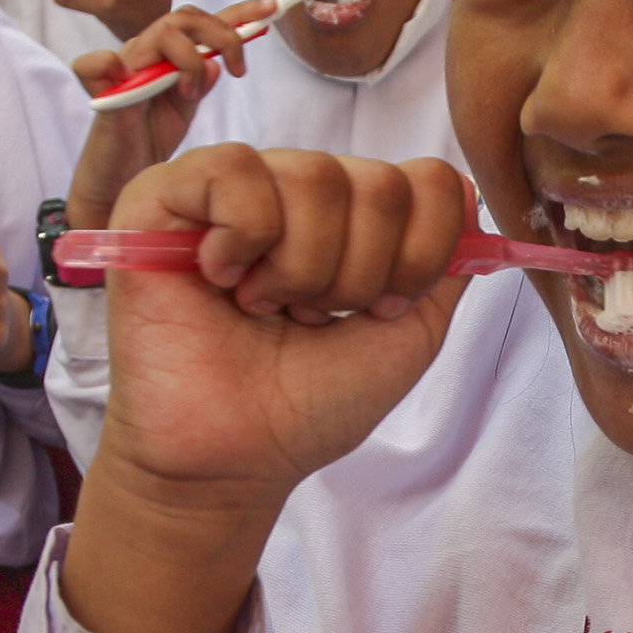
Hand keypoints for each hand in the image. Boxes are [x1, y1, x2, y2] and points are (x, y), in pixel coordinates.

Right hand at [65, 8, 262, 229]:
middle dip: (222, 35)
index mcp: (170, 55)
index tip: (271, 8)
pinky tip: (124, 77)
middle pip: (185, 18)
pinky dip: (105, 63)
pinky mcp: (103, 95)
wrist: (121, 178)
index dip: (238, 12)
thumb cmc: (148, 138)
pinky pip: (93, 64)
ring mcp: (124, 71)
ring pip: (160, 33)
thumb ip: (200, 82)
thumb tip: (215, 63)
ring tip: (191, 93)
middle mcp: (147, 54)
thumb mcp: (184, 109)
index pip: (204, 24)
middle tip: (238, 69)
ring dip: (189, 59)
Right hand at [66, 147, 475, 632]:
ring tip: (265, 309)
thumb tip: (466, 191)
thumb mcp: (409, 333)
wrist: (234, 460)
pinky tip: (220, 279)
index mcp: (351, 215)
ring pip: (314, 174)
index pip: (427, 179)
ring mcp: (232, 187)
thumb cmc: (308, 403)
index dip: (421, 253)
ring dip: (302, 269)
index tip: (381, 311)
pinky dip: (244, 238)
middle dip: (361, 274)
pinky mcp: (166, 194)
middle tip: (311, 319)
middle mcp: (296, 188)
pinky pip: (237, 171)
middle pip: (379, 181)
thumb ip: (446, 261)